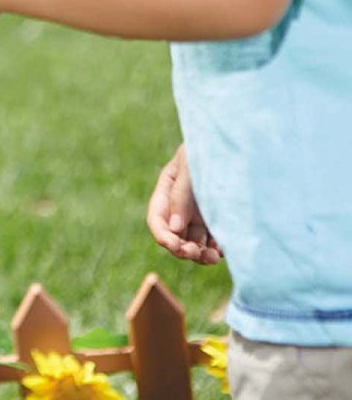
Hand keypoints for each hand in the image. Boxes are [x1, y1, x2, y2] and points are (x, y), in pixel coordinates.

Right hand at [146, 144, 220, 264]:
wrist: (242, 142)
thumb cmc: (211, 148)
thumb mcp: (190, 166)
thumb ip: (180, 195)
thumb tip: (174, 228)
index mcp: (168, 190)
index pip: (157, 219)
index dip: (162, 235)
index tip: (174, 245)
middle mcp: (182, 205)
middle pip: (175, 235)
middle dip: (181, 248)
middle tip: (194, 253)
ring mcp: (201, 213)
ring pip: (194, 242)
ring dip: (199, 254)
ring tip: (213, 258)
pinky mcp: (220, 218)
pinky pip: (214, 241)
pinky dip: (216, 250)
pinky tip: (224, 250)